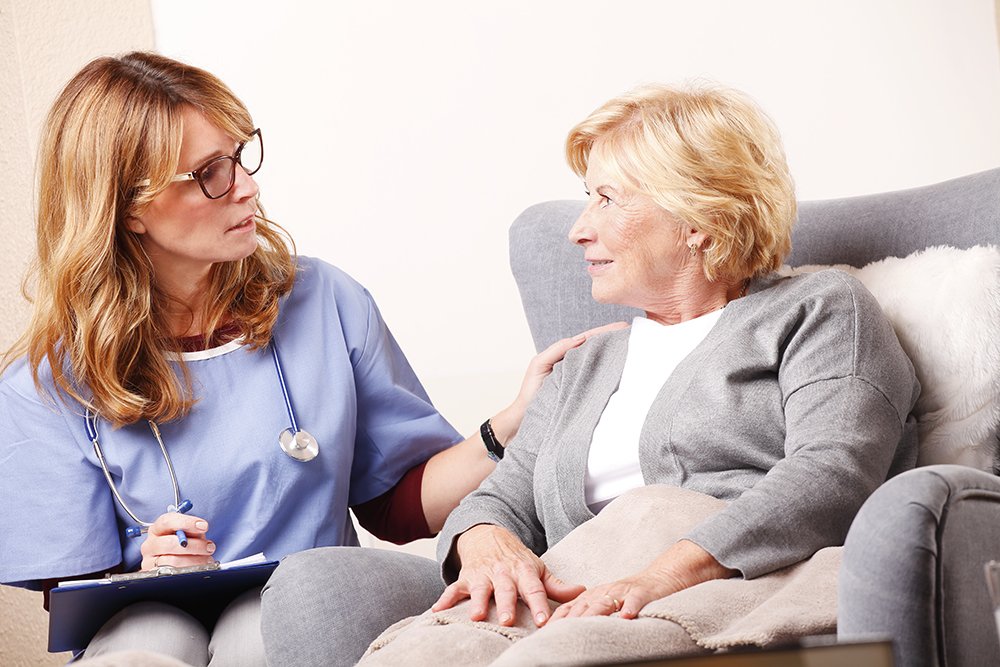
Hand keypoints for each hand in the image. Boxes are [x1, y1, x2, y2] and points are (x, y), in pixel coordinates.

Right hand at [139, 512, 215, 570]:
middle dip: (194, 545)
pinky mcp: (153, 575)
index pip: (167, 521)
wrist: (171, 564)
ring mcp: (149, 562)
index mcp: (157, 529)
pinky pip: (174, 573)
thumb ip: (192, 529)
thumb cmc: (181, 544)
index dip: (186, 522)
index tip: (203, 526)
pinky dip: (190, 570)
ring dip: (194, 560)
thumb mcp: (187, 534)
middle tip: (209, 547)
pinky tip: (198, 566)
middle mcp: (150, 545)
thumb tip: (200, 528)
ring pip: (173, 561)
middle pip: (170, 544)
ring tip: (206, 558)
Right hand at [432, 524, 584, 626]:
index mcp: (524, 572)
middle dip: (506, 604)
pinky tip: (437, 611)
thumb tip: (582, 592)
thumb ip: (557, 585)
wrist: (488, 535)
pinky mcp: (465, 578)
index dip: (539, 605)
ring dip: (476, 602)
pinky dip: (445, 599)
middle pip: (505, 590)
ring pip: (479, 589)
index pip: (534, 590)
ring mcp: (482, 575)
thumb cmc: (516, 559)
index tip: (544, 622)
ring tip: (475, 616)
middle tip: (507, 620)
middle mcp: (503, 573)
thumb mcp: (538, 568)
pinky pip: (453, 589)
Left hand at [490, 321, 627, 442]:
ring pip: (601, 365)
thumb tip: (581, 338)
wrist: (525, 417)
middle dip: (614, 340)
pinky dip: (610, 374)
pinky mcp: (585, 396)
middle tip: (633, 332)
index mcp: (567, 357)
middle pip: (598, 350)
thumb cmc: (531, 391)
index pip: (588, 340)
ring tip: (633, 347)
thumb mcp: (540, 364)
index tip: (621, 326)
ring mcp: (582, 381)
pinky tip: (622, 370)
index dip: (604, 332)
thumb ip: (557, 350)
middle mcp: (577, 367)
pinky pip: (599, 382)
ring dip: (615, 356)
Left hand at [549, 570, 682, 621]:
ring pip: (604, 603)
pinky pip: (634, 601)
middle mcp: (604, 592)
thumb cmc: (630, 596)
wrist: (659, 579)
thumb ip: (587, 613)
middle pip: (582, 607)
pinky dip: (629, 608)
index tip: (544, 633)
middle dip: (568, 621)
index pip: (569, 607)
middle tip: (556, 636)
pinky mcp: (641, 594)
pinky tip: (625, 617)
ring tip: (582, 629)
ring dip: (592, 615)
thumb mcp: (605, 602)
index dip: (556, 620)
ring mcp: (622, 592)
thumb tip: (567, 632)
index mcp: (592, 595)